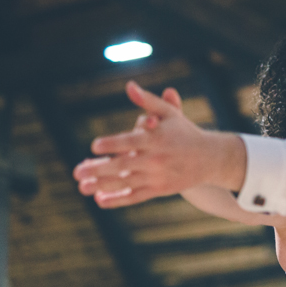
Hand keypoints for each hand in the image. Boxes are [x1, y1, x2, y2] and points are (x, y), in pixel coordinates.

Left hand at [72, 82, 246, 207]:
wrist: (209, 158)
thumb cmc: (184, 132)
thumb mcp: (169, 113)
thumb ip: (148, 101)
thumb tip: (129, 86)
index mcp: (157, 138)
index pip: (131, 142)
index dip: (113, 144)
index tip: (94, 146)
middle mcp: (156, 159)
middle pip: (124, 165)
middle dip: (99, 169)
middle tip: (77, 171)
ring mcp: (157, 176)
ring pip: (126, 183)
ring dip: (102, 186)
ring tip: (82, 187)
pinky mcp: (158, 190)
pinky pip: (135, 197)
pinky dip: (118, 200)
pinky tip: (100, 200)